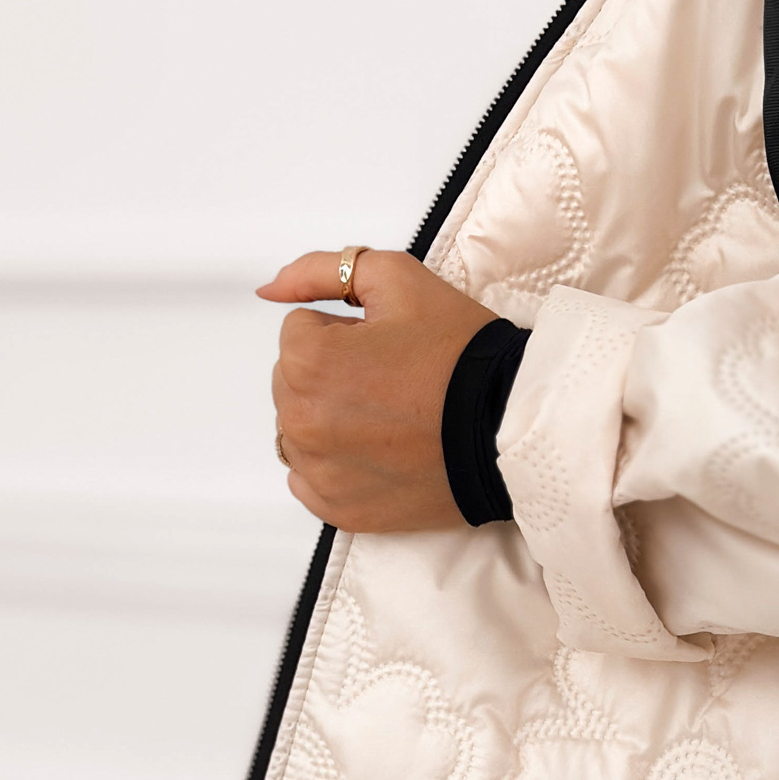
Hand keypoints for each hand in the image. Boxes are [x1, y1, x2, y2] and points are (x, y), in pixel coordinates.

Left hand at [258, 250, 495, 533]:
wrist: (510, 427)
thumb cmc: (461, 356)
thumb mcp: (396, 279)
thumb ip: (321, 271)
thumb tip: (269, 290)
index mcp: (307, 362)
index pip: (300, 332)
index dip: (347, 334)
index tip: (387, 350)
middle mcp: (302, 421)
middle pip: (294, 383)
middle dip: (333, 377)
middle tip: (393, 385)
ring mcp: (318, 471)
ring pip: (301, 430)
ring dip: (332, 421)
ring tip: (390, 421)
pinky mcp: (339, 509)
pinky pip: (310, 480)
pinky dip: (337, 466)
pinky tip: (379, 454)